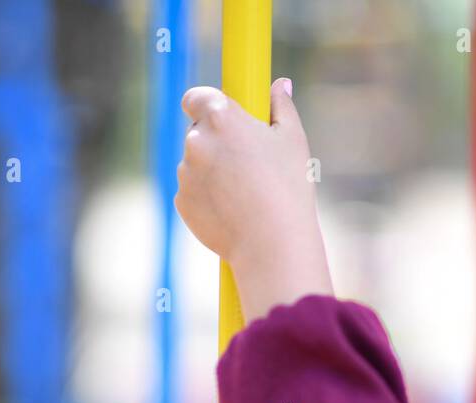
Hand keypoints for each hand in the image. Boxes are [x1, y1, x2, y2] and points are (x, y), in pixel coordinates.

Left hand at [176, 78, 332, 320]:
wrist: (271, 244)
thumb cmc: (288, 188)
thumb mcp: (293, 140)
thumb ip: (282, 107)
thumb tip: (279, 85)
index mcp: (221, 117)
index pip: (196, 97)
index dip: (207, 104)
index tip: (222, 116)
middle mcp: (196, 141)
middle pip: (199, 132)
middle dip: (217, 142)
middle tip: (247, 162)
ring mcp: (185, 172)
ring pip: (196, 164)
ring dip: (213, 171)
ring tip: (246, 192)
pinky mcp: (182, 201)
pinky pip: (193, 191)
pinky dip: (208, 197)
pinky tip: (234, 210)